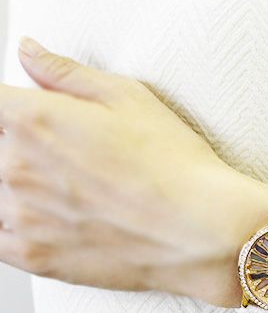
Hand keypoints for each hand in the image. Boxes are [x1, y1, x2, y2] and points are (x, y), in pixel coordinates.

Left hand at [0, 36, 267, 307]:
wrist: (203, 231)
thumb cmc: (175, 166)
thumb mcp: (130, 98)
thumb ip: (67, 74)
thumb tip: (29, 54)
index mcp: (32, 120)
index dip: (12, 109)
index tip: (32, 121)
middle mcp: (15, 168)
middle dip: (21, 148)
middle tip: (69, 160)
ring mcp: (21, 218)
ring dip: (16, 189)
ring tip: (66, 193)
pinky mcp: (34, 258)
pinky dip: (10, 226)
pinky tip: (44, 220)